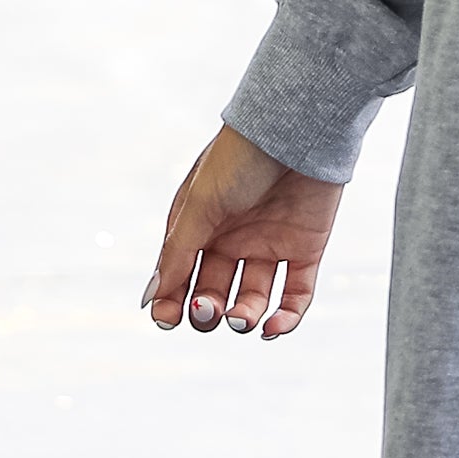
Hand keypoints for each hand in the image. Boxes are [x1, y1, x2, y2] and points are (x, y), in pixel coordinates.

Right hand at [141, 125, 343, 341]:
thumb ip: (177, 252)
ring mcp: (270, 245)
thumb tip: (152, 297)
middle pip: (215, 293)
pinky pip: (296, 295)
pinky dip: (286, 318)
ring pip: (254, 300)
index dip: (172, 301)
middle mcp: (233, 239)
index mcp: (199, 226)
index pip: (181, 276)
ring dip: (244, 317)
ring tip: (240, 319)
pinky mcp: (306, 249)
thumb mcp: (200, 204)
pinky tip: (272, 329)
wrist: (297, 128)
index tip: (167, 319)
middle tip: (207, 310)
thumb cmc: (240, 157)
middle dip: (207, 310)